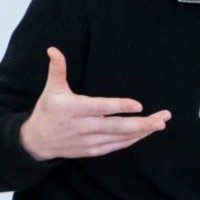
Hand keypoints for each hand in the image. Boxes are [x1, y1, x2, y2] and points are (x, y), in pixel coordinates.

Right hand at [18, 47, 171, 160]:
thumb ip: (57, 69)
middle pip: (117, 127)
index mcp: (74, 109)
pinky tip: (146, 132)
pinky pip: (117, 145)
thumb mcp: (51, 89)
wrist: (37, 141)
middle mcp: (83, 127)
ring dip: (142, 131)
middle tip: (162, 118)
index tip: (138, 105)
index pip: (100, 108)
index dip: (119, 107)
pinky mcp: (92, 150)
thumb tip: (52, 49)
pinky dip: (132, 139)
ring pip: (120, 137)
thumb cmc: (48, 110)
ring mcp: (89, 141)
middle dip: (142, 123)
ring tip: (160, 122)